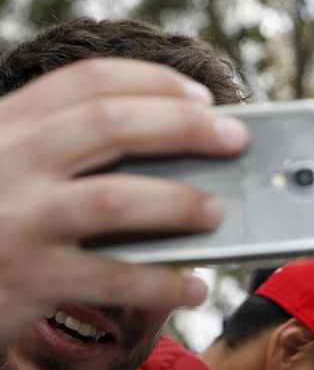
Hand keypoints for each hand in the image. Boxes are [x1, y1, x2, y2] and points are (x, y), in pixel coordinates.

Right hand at [0, 58, 248, 340]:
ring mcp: (19, 220)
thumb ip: (63, 149)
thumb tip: (170, 155)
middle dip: (184, 127)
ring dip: (179, 202)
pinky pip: (114, 278)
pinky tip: (194, 287)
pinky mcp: (31, 277)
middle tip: (234, 139)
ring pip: (116, 198)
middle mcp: (10, 162)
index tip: (201, 97)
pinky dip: (164, 282)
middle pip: (111, 124)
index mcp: (9, 126)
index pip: (89, 83)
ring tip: (217, 212)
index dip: (154, 83)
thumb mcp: (9, 165)